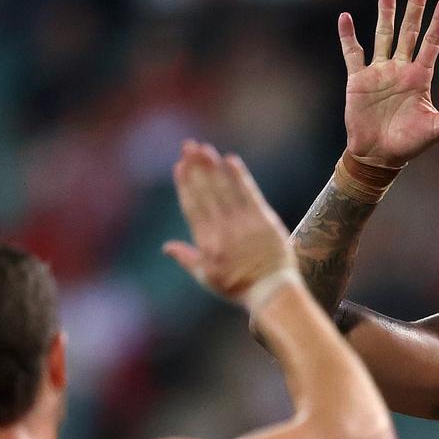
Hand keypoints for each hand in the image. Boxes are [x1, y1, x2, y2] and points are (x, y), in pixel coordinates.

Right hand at [165, 141, 295, 304]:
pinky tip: (230, 160)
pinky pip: (249, 193)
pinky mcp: (263, 220)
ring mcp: (243, 223)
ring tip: (204, 148)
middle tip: (188, 146)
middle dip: (196, 167)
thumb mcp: (206, 278)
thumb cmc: (238, 287)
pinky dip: (239, 176)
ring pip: (225, 189)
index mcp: (207, 242)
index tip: (179, 166)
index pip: (193, 206)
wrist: (272, 291)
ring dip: (213, 166)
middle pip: (206, 192)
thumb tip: (166, 247)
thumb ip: (186, 258)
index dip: (185, 184)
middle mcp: (222, 230)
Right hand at [338, 0, 438, 167]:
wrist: (378, 156)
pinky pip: (352, 53)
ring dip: (385, 14)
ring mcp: (379, 72)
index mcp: (420, 77)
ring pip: (383, 35)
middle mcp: (400, 69)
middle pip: (409, 31)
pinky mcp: (358, 80)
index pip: (432, 42)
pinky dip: (348, 36)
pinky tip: (345, 18)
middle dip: (414, 9)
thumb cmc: (410, 144)